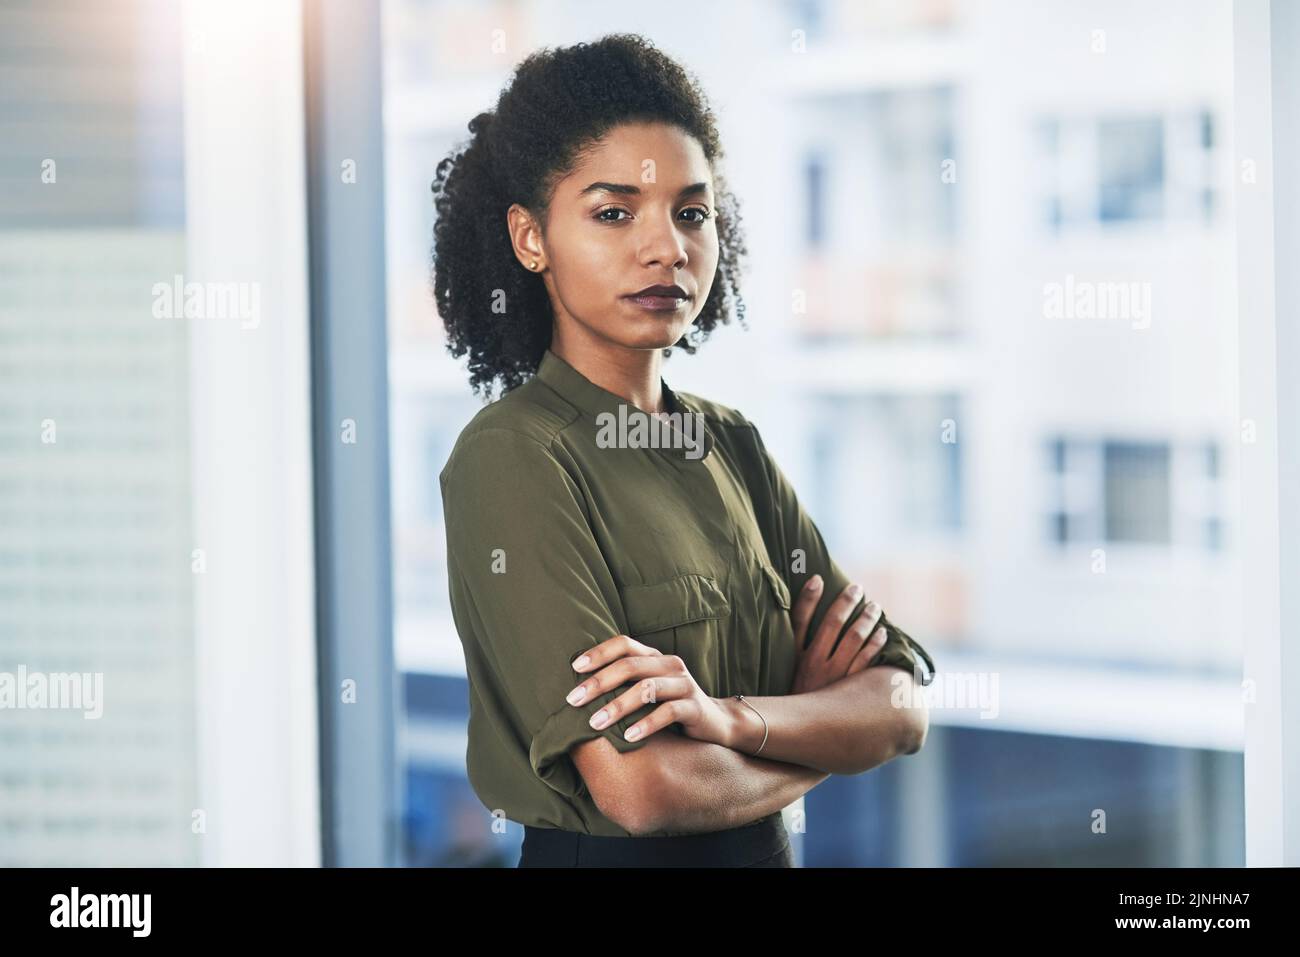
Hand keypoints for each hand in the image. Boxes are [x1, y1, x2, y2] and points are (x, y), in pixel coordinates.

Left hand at [566, 635, 734, 746]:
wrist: (716, 723)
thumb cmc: (670, 706)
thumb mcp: (647, 690)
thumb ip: (623, 684)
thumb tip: (579, 690)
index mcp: (655, 657)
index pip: (624, 644)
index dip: (598, 653)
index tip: (574, 668)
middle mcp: (670, 665)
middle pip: (630, 665)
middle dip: (599, 682)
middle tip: (574, 701)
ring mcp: (684, 684)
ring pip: (647, 688)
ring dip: (617, 706)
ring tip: (595, 724)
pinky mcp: (695, 707)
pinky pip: (668, 712)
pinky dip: (646, 724)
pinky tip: (628, 737)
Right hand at [789, 576, 886, 694]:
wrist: (804, 734)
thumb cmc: (798, 697)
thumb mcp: (789, 671)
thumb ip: (794, 645)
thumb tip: (803, 614)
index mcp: (796, 658)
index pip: (799, 620)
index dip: (808, 598)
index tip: (818, 578)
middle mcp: (814, 664)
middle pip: (833, 623)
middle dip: (846, 602)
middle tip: (857, 588)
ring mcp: (835, 677)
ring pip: (854, 639)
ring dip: (866, 619)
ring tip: (875, 607)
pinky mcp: (851, 690)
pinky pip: (868, 661)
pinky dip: (876, 644)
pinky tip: (883, 632)